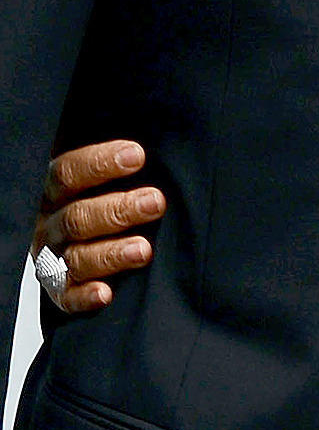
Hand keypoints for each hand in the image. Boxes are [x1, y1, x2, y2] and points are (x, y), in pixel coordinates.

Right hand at [31, 140, 165, 314]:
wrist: (79, 237)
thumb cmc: (99, 194)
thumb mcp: (101, 172)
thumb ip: (118, 158)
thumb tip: (159, 132)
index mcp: (54, 189)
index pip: (68, 172)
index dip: (100, 163)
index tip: (137, 155)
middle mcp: (48, 223)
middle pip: (77, 216)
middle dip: (118, 209)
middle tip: (155, 201)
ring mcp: (51, 257)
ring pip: (76, 256)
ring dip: (111, 253)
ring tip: (144, 249)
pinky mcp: (59, 290)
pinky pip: (66, 297)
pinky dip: (84, 296)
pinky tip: (106, 293)